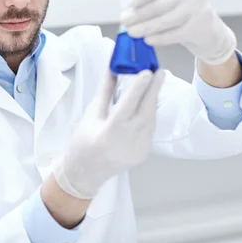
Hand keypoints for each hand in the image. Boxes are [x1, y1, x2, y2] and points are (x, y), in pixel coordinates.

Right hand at [53, 69, 164, 199]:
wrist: (86, 174)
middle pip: (145, 111)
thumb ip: (105, 92)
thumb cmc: (82, 143)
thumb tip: (112, 69)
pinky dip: (150, 113)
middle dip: (154, 89)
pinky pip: (150, 128)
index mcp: (109, 134)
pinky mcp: (144, 152)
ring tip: (156, 81)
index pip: (126, 107)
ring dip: (153, 100)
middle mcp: (127, 143)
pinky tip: (150, 101)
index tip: (147, 72)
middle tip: (159, 70)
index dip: (138, 88)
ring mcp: (139, 150)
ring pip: (151, 119)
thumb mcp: (90, 115)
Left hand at [121, 0, 235, 64]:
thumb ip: (154, 5)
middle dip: (139, 15)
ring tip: (132, 33)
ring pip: (165, 21)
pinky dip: (158, 38)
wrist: (211, 33)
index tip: (129, 4)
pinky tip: (148, 40)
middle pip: (159, 6)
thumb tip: (129, 12)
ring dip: (145, 28)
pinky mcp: (200, 28)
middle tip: (125, 22)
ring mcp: (198, 10)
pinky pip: (174, 34)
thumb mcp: (173, 4)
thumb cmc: (186, 17)